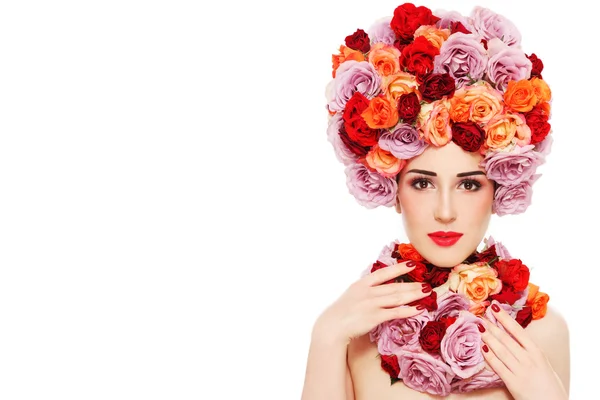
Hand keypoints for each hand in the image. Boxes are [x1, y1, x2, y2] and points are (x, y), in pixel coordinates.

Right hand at [313, 261, 430, 345]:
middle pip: (394, 286)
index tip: (412, 263)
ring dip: (414, 295)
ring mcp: (371, 304)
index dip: (398, 268)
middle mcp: (368, 291)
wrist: (333, 326)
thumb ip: (366, 290)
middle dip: (412, 284)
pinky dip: (409, 310)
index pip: (383, 273)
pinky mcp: (374, 317)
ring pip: (397, 298)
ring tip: (427, 292)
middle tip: (426, 282)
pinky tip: (419, 309)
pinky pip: (395, 313)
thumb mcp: (353, 295)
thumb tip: (380, 288)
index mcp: (362, 284)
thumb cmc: (342, 312)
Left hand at [478, 304, 566, 399]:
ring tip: (479, 328)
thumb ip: (531, 352)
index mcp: (537, 352)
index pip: (517, 330)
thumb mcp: (544, 363)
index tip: (494, 307)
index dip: (504, 317)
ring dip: (487, 337)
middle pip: (505, 338)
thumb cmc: (550, 386)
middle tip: (479, 315)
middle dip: (491, 326)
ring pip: (500, 350)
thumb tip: (517, 339)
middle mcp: (528, 359)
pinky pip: (498, 366)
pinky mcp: (513, 383)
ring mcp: (520, 370)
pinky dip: (489, 355)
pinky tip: (482, 348)